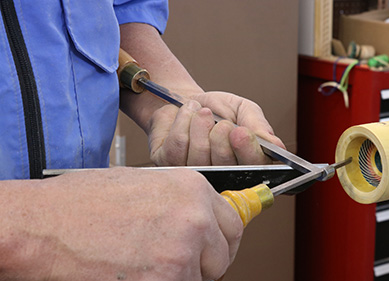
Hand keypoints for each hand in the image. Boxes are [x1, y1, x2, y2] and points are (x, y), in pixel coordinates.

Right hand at [1, 167, 241, 280]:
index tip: (213, 250)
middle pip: (222, 256)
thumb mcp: (146, 186)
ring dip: (180, 276)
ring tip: (144, 264)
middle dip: (204, 263)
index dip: (221, 242)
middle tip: (176, 263)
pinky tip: (136, 273)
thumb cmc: (83, 203)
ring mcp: (182, 252)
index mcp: (192, 189)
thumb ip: (182, 204)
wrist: (43, 224)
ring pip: (199, 278)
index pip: (232, 225)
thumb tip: (203, 224)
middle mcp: (194, 218)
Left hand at [148, 91, 285, 165]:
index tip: (240, 131)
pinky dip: (183, 121)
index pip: (254, 169)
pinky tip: (186, 115)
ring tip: (202, 113)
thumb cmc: (217, 108)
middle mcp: (222, 176)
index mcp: (247, 164)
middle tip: (220, 121)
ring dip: (201, 123)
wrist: (185, 100)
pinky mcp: (170, 167)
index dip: (246, 150)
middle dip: (221, 132)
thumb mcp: (243, 109)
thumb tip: (276, 145)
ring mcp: (195, 174)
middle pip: (224, 163)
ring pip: (199, 154)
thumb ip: (258, 125)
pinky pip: (178, 145)